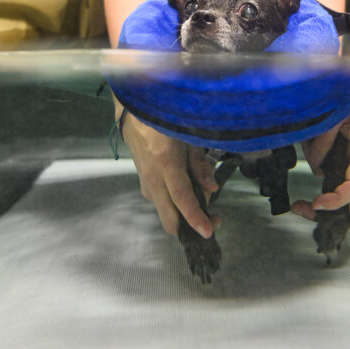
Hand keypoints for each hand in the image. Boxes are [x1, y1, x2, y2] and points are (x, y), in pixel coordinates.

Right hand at [120, 110, 219, 238]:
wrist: (135, 117)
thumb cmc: (165, 124)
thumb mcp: (189, 139)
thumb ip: (200, 165)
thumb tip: (212, 189)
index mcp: (166, 163)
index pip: (181, 197)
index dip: (194, 217)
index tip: (207, 231)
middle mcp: (153, 180)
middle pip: (169, 219)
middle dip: (192, 227)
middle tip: (214, 217)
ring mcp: (146, 186)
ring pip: (168, 214)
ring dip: (187, 213)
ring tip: (202, 191)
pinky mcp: (146, 188)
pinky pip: (165, 204)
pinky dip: (180, 204)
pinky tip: (189, 186)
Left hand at [291, 66, 349, 219]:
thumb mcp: (337, 112)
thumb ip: (325, 137)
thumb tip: (317, 165)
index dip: (336, 200)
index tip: (316, 204)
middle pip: (349, 200)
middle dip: (323, 208)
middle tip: (298, 208)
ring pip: (339, 192)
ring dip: (317, 177)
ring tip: (309, 142)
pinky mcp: (349, 166)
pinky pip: (334, 181)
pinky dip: (320, 175)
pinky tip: (311, 149)